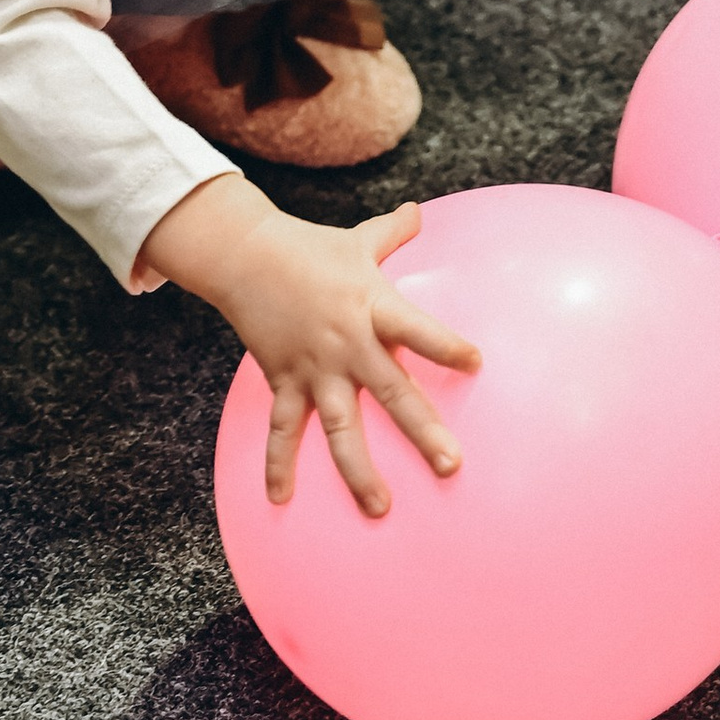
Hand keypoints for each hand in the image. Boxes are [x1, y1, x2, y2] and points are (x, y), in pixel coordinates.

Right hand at [142, 172, 477, 517]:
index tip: (477, 363)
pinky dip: (278, 465)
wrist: (243, 255)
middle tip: (450, 465)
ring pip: (340, 425)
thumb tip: (418, 212)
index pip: (418, 328)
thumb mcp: (358, 240)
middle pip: (391, 392)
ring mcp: (315, 367)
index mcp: (373, 306)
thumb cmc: (310, 248)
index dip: (446, 345)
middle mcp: (348, 343)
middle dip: (421, 430)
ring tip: (380, 507)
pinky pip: (283, 429)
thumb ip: (393, 233)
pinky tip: (280, 499)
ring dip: (359, 469)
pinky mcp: (284, 379)